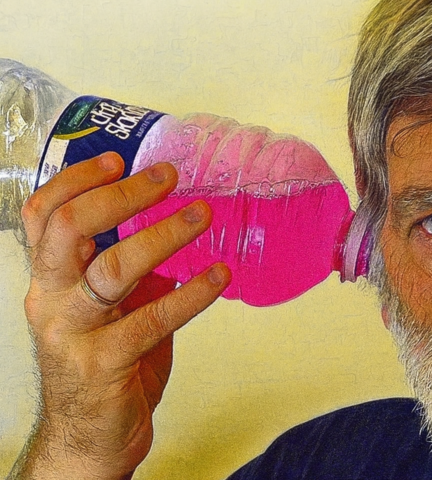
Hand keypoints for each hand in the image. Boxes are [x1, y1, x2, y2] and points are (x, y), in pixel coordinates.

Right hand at [10, 152, 230, 479]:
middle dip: (120, 195)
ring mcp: (74, 333)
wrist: (88, 440)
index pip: (44, 216)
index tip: (118, 158)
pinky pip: (153, 318)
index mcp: (50, 281)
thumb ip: (130, 273)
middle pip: (69, 229)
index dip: (77, 181)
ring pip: (112, 269)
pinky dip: (191, 293)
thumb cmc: (104, 367)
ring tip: (204, 215)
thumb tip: (174, 227)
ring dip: (163, 236)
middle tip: (168, 177)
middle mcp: (52, 301)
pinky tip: (219, 276)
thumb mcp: (109, 311)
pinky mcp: (105, 364)